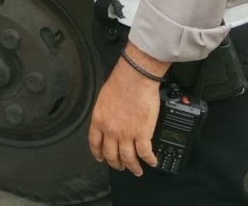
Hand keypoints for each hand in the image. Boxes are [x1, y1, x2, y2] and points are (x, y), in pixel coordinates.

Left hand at [88, 53, 161, 175]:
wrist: (134, 79)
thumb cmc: (120, 83)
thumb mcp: (103, 99)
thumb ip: (104, 113)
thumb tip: (108, 121)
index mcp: (99, 119)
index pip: (95, 142)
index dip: (98, 153)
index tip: (100, 158)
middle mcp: (111, 130)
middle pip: (111, 154)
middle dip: (115, 164)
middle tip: (120, 166)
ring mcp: (126, 134)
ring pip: (128, 158)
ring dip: (132, 167)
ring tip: (136, 170)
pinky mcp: (143, 134)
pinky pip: (145, 153)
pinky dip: (149, 160)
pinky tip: (152, 161)